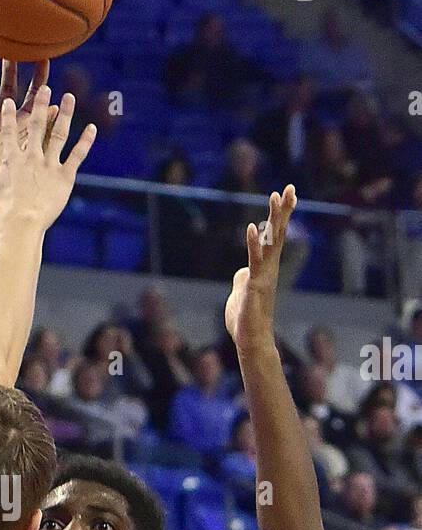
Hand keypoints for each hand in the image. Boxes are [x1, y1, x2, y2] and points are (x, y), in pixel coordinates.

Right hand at [0, 87, 95, 231]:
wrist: (22, 223)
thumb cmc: (1, 210)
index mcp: (12, 158)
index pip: (10, 131)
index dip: (9, 115)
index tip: (9, 101)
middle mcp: (31, 156)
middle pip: (36, 124)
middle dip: (40, 103)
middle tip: (45, 87)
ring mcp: (49, 164)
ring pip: (58, 134)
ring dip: (64, 114)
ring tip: (69, 97)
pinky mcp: (65, 176)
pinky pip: (77, 155)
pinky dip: (85, 141)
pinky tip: (91, 127)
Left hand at [224, 185, 296, 347]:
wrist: (251, 341)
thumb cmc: (246, 321)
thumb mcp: (241, 294)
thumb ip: (243, 280)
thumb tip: (243, 271)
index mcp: (266, 268)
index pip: (275, 237)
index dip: (280, 216)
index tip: (285, 195)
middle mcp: (269, 269)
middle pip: (278, 234)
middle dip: (283, 211)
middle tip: (288, 188)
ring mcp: (264, 276)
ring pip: (271, 243)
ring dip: (274, 220)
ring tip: (276, 198)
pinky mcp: (255, 286)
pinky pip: (254, 262)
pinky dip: (253, 245)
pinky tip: (251, 228)